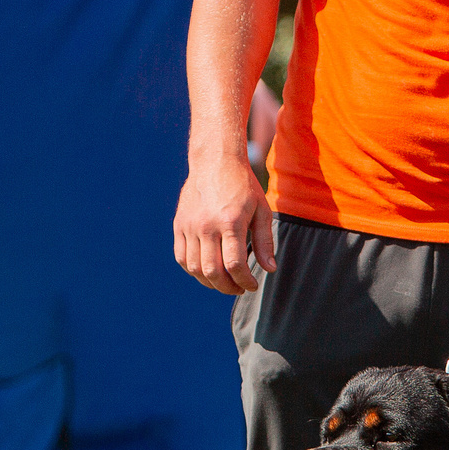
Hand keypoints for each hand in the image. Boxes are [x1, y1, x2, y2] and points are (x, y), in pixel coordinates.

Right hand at [173, 152, 274, 295]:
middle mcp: (207, 225)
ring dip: (210, 282)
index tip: (252, 285)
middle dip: (228, 287)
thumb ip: (264, 241)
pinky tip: (207, 271)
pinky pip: (181, 257)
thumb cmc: (243, 185)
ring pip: (194, 268)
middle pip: (213, 271)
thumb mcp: (261, 210)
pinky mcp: (179, 224)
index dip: (245, 281)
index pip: (235, 264)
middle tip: (239, 288)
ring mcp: (190, 225)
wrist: (214, 160)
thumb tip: (269, 269)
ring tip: (224, 282)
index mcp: (230, 221)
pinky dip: (193, 270)